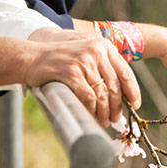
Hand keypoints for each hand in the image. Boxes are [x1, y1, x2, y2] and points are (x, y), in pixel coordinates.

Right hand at [26, 27, 140, 126]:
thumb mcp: (84, 52)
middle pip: (115, 86)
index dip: (133, 91)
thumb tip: (118, 92)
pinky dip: (91, 111)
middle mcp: (96, 51)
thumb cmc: (59, 58)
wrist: (32, 56)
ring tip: (103, 121)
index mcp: (103, 46)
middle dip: (117, 107)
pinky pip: (89, 98)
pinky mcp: (71, 73)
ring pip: (103, 95)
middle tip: (115, 119)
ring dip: (105, 113)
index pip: (126, 71)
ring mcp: (84, 62)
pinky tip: (90, 117)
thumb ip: (101, 65)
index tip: (134, 105)